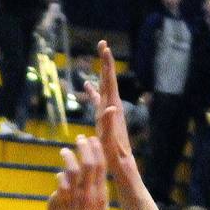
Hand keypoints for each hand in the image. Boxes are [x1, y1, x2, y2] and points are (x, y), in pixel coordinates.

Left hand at [47, 135, 108, 209]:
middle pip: (89, 163)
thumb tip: (98, 180)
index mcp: (100, 194)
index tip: (92, 140)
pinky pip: (61, 183)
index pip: (101, 166)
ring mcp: (75, 197)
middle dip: (85, 147)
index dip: (97, 150)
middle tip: (80, 138)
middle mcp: (89, 194)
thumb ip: (100, 195)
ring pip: (74, 169)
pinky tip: (58, 175)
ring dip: (69, 157)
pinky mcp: (61, 202)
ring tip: (65, 151)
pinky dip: (60, 176)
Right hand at [85, 40, 134, 172]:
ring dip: (100, 73)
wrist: (122, 165)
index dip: (106, 65)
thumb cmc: (114, 156)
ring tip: (98, 58)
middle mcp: (112, 107)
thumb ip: (110, 124)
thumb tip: (109, 107)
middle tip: (102, 43)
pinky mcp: (106, 119)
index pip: (109, 82)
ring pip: (103, 87)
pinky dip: (93, 92)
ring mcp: (109, 113)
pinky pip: (98, 101)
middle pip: (108, 79)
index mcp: (112, 109)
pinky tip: (87, 87)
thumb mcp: (110, 141)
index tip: (105, 48)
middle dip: (105, 62)